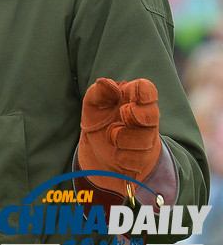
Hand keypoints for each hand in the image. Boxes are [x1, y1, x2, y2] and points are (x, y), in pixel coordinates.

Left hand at [78, 78, 160, 196]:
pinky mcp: (141, 161)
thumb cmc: (99, 120)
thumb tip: (108, 84)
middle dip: (138, 115)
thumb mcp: (93, 104)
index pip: (147, 90)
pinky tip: (116, 153)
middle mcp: (145, 119)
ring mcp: (146, 140)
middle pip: (152, 115)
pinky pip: (136, 160)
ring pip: (144, 141)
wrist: (96, 150)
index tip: (131, 94)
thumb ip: (98, 92)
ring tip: (111, 135)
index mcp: (134, 100)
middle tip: (124, 112)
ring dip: (123, 138)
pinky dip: (122, 157)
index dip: (142, 91)